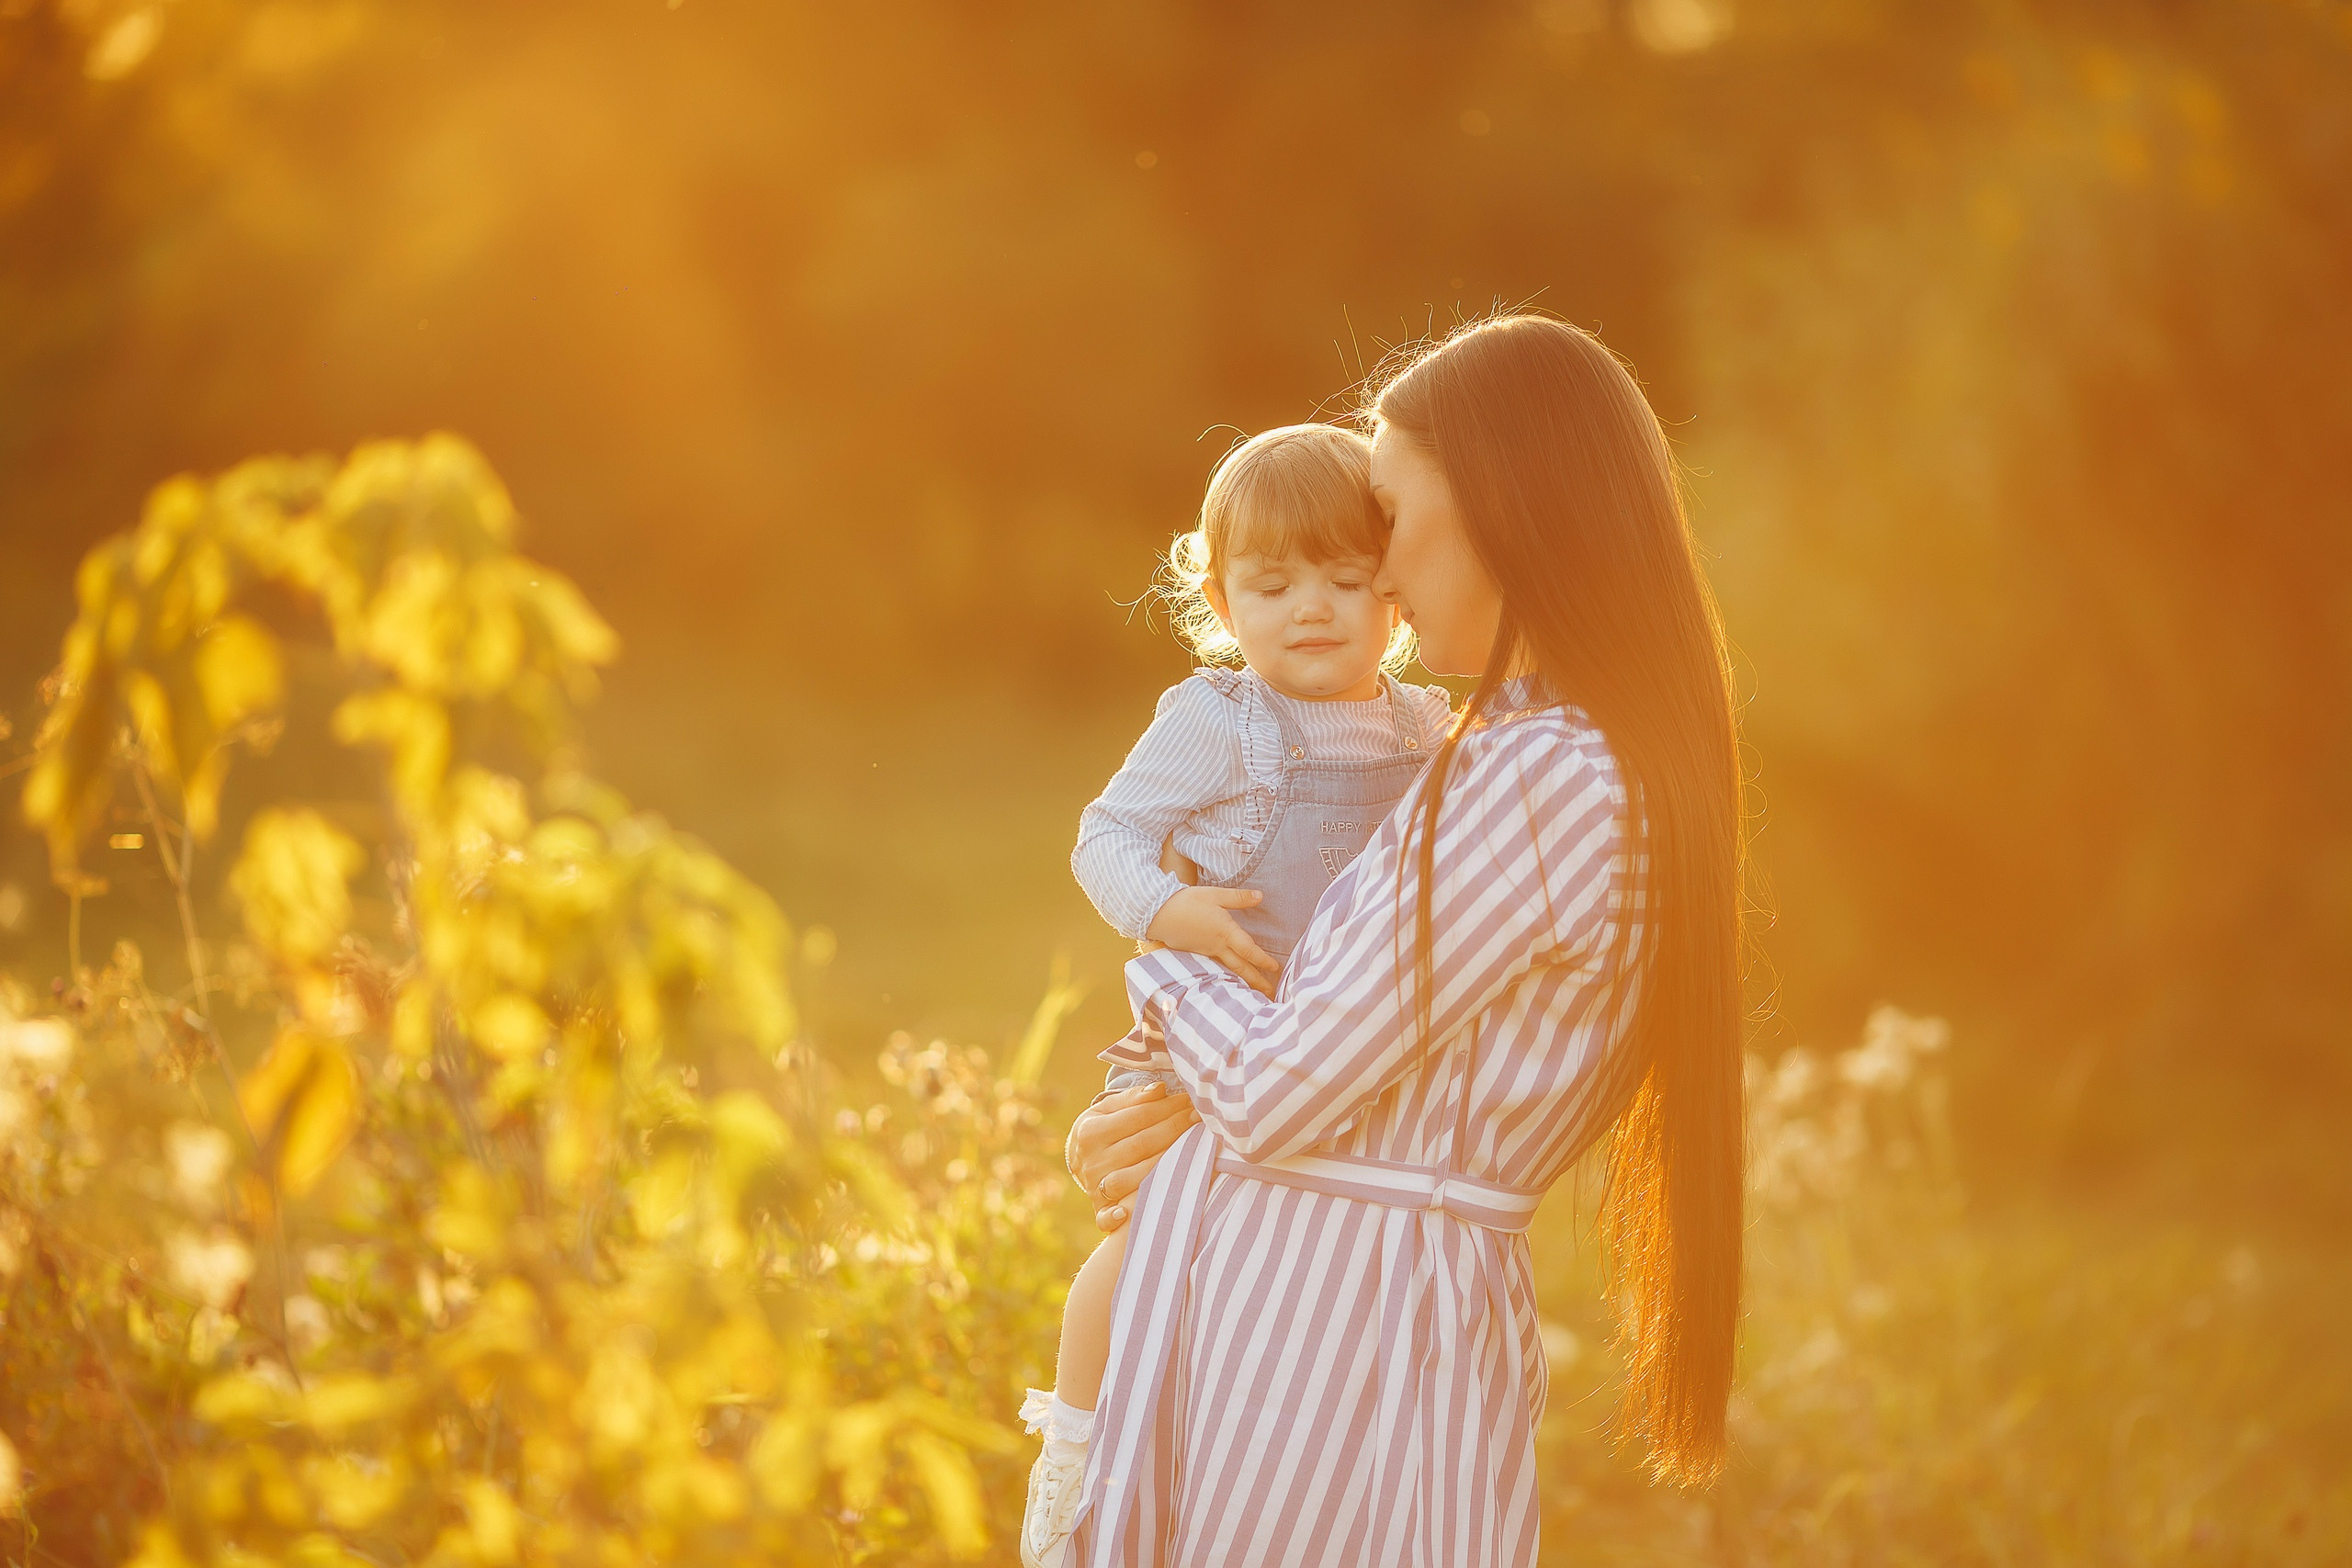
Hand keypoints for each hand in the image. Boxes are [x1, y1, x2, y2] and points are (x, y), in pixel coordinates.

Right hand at [1066, 1080, 1197, 1232]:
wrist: (1078, 1160)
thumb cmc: (1102, 1129)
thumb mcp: (1107, 1109)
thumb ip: (1132, 1098)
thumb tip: (1159, 1089)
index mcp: (1091, 1132)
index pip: (1137, 1117)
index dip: (1167, 1107)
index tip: (1190, 1101)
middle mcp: (1092, 1161)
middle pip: (1142, 1144)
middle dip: (1175, 1128)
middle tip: (1199, 1117)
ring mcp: (1096, 1187)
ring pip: (1136, 1176)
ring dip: (1168, 1163)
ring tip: (1194, 1147)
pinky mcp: (1099, 1209)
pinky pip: (1106, 1217)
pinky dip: (1115, 1217)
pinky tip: (1128, 1213)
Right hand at [1145, 886, 1280, 996]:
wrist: (1157, 913)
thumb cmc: (1186, 902)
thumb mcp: (1214, 894)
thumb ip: (1238, 898)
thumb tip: (1260, 896)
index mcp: (1225, 932)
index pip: (1249, 950)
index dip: (1263, 960)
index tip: (1276, 969)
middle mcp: (1217, 946)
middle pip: (1241, 967)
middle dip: (1257, 981)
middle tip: (1270, 993)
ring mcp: (1205, 952)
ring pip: (1229, 970)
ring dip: (1243, 981)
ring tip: (1254, 990)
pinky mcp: (1195, 953)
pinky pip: (1216, 967)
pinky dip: (1227, 975)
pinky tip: (1231, 978)